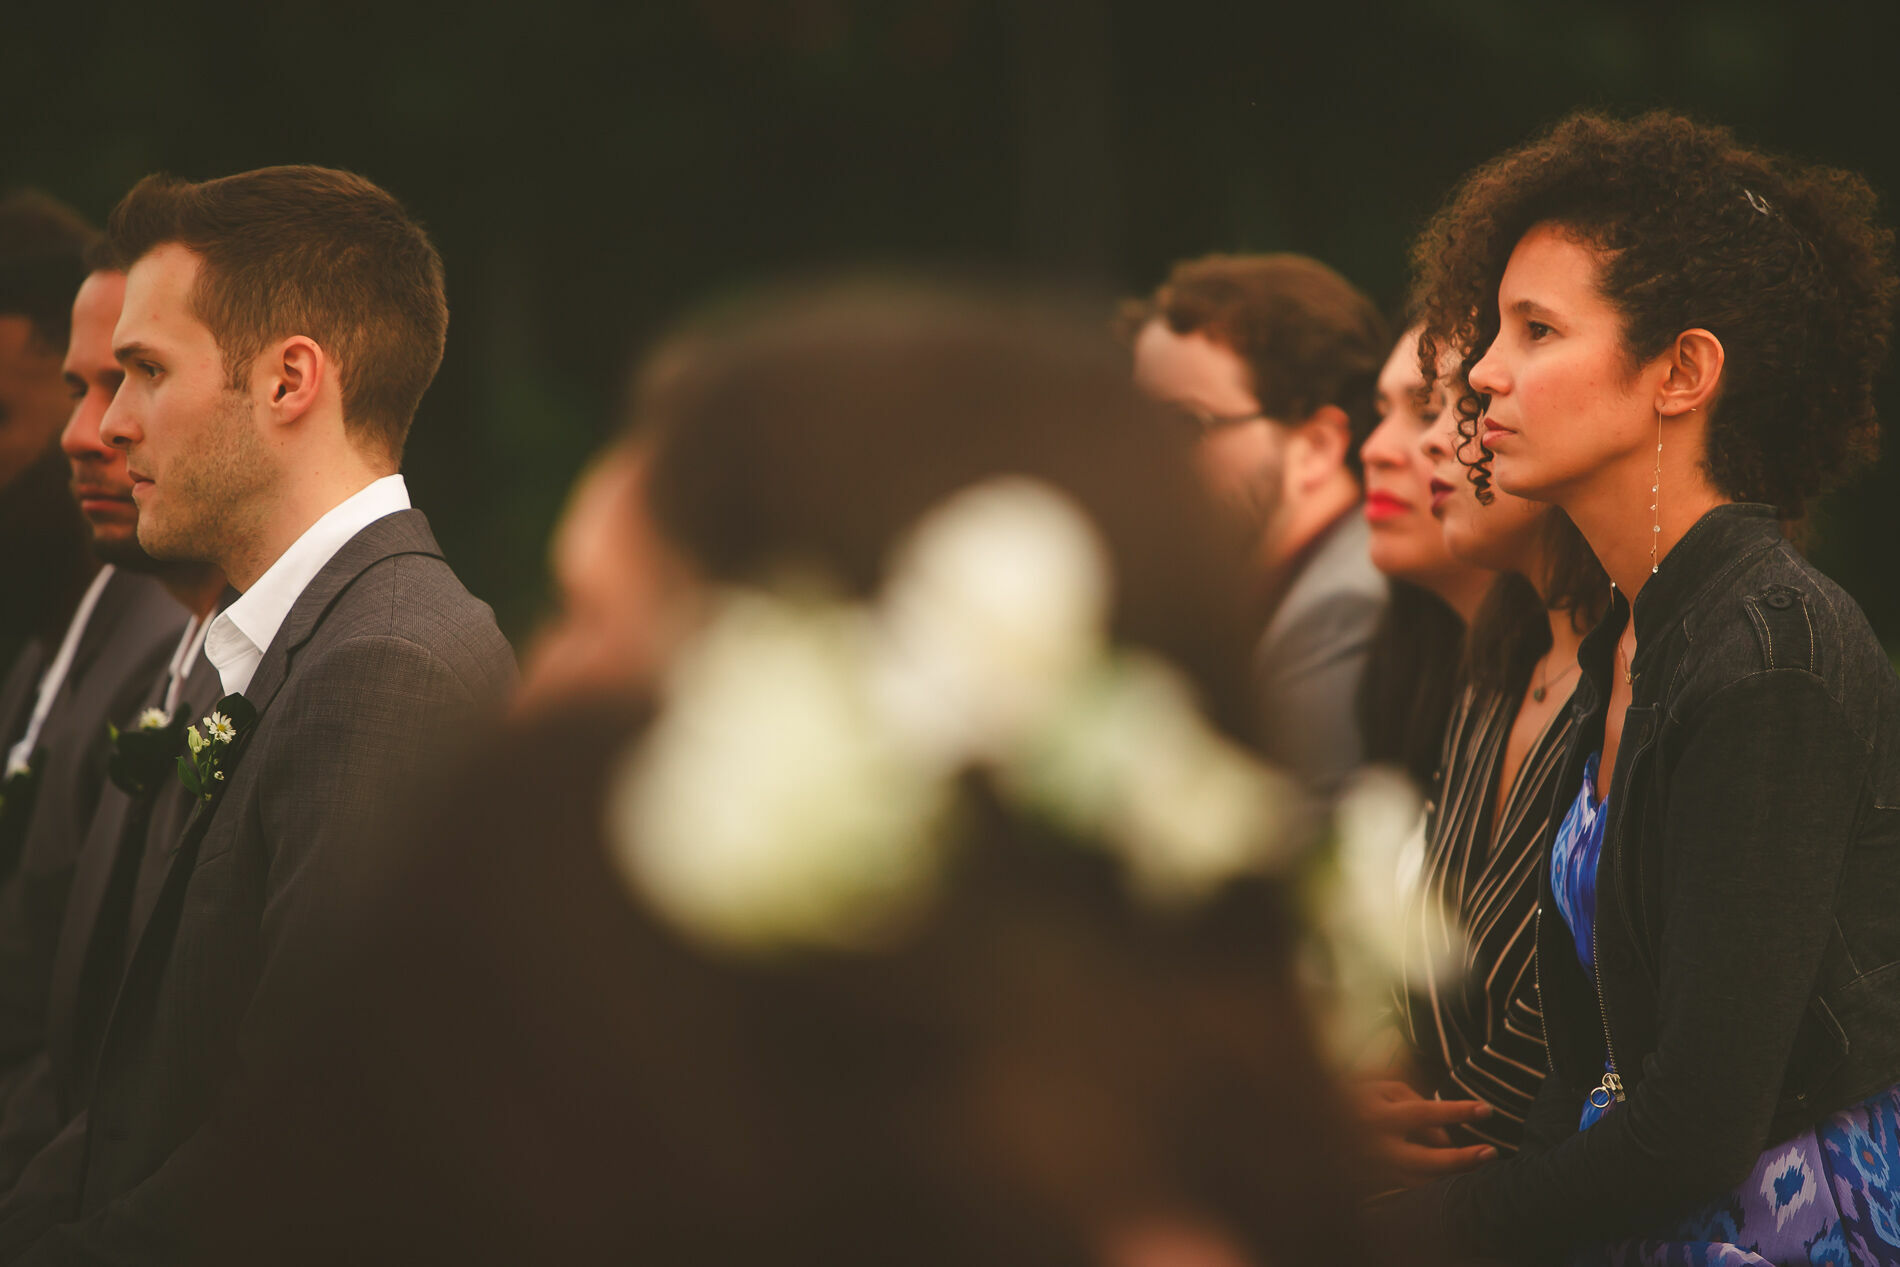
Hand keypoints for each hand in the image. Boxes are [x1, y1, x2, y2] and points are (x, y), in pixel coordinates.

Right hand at [1355, 1080, 1497, 1189]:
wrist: (1314, 1128)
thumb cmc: (1353, 1100)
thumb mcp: (1379, 1089)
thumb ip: (1412, 1100)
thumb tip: (1442, 1134)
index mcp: (1379, 1116)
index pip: (1425, 1113)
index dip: (1458, 1111)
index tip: (1486, 1109)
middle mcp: (1377, 1147)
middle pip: (1428, 1160)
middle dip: (1462, 1159)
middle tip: (1491, 1152)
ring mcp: (1375, 1172)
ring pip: (1421, 1184)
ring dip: (1452, 1179)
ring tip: (1477, 1169)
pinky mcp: (1373, 1188)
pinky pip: (1410, 1193)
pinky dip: (1432, 1189)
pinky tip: (1450, 1182)